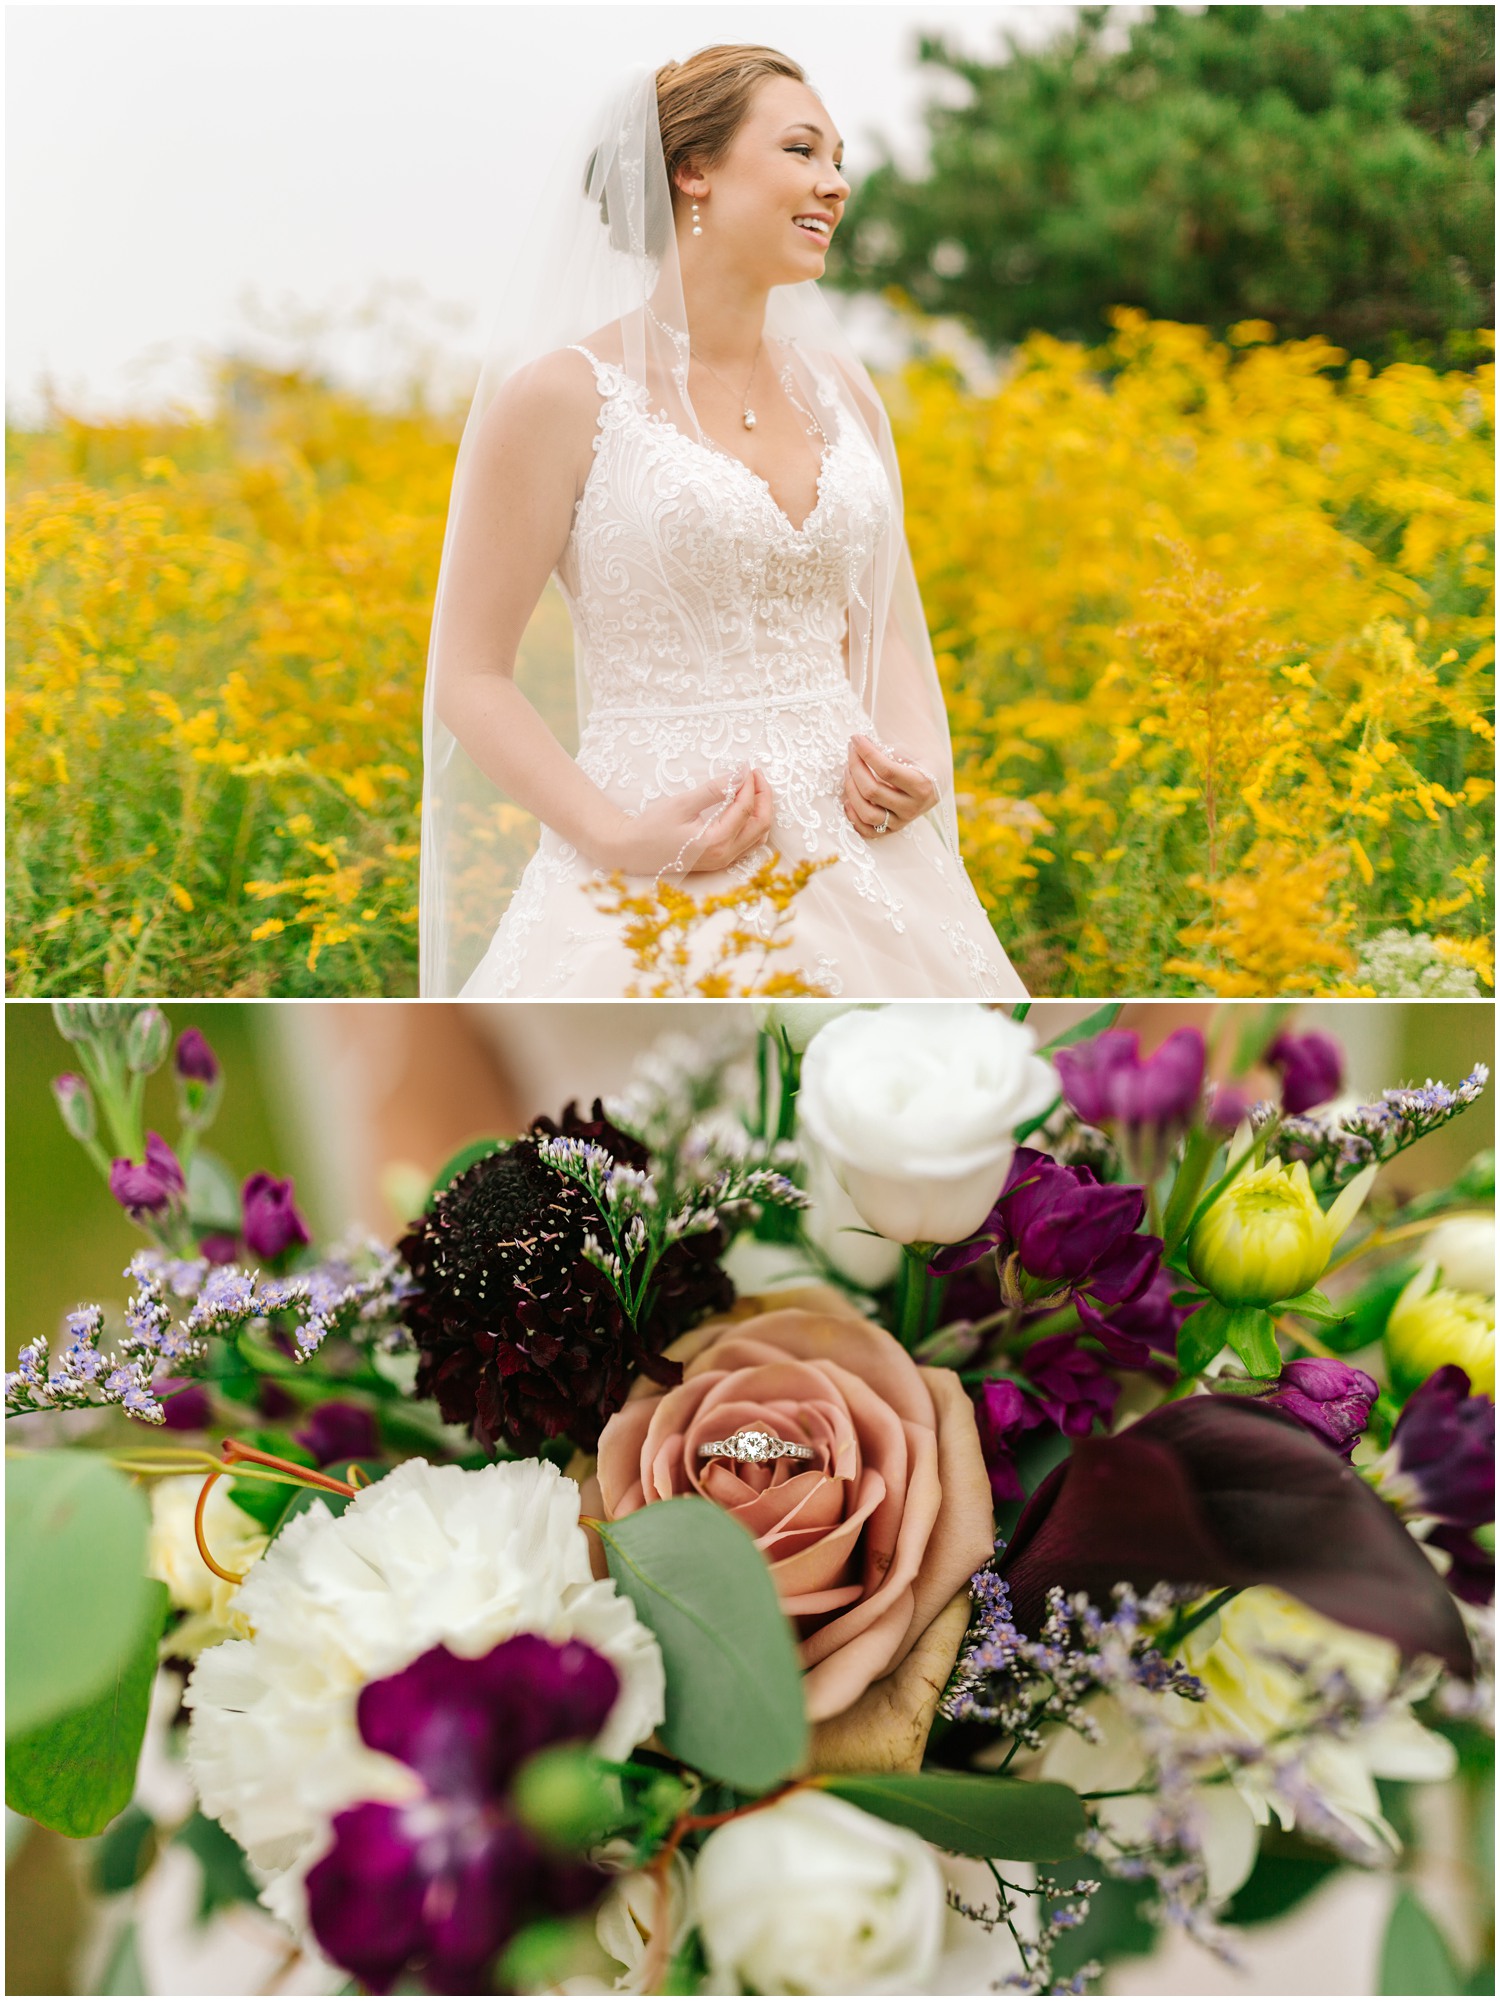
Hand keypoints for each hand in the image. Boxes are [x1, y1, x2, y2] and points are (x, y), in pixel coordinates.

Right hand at [596, 770, 774, 876]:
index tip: (746, 767)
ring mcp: (723, 861)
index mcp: (717, 842)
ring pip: (758, 836)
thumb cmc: (652, 827)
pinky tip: (745, 807)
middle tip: (754, 775)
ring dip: (760, 810)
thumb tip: (739, 775)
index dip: (750, 785)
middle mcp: (725, 856)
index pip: (745, 809)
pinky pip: (748, 843)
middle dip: (763, 797)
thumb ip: (713, 790)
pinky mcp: (719, 860)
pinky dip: (753, 823)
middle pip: (761, 824)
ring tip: (752, 788)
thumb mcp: (682, 804)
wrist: (632, 851)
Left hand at [841, 736, 938, 838]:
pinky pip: (868, 831)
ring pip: (867, 814)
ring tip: (848, 773)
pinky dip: (853, 817)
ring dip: (851, 792)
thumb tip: (858, 744)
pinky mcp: (892, 830)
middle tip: (851, 753)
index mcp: (922, 785)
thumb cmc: (919, 761)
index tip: (856, 738)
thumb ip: (887, 748)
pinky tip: (847, 799)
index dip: (867, 753)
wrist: (934, 783)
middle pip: (873, 791)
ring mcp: (902, 821)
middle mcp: (913, 807)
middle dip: (856, 768)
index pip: (887, 770)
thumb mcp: (911, 751)